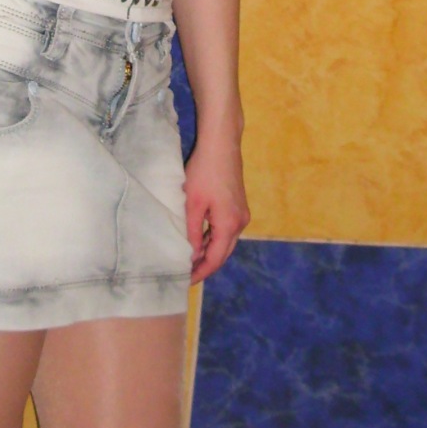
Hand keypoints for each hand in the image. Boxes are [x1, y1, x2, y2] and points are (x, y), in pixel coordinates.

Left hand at [183, 134, 249, 282]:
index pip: (215, 259)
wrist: (221, 145)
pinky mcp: (238, 206)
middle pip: (223, 253)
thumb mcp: (192, 205)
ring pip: (224, 242)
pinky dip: (213, 239)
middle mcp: (240, 223)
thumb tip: (191, 256)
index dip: (200, 273)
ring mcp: (242, 215)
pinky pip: (226, 231)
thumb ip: (192, 233)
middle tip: (185, 276)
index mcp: (230, 225)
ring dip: (208, 252)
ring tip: (188, 261)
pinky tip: (199, 242)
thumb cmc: (204, 172)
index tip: (184, 282)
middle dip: (205, 266)